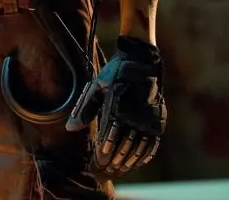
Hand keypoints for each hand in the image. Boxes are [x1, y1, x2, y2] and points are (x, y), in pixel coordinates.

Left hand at [65, 36, 165, 177]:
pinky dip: (147, 152)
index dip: (106, 146)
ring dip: (131, 157)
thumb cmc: (115, 73)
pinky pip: (153, 140)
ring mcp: (149, 115)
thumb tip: (70, 128)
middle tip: (110, 167)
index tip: (101, 157)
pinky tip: (140, 160)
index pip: (112, 131)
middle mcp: (135, 110)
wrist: (141, 60)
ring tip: (122, 167)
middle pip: (126, 141)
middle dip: (117, 156)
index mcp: (118, 102)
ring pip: (140, 144)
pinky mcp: (159, 117)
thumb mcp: (97, 86)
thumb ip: (84, 108)